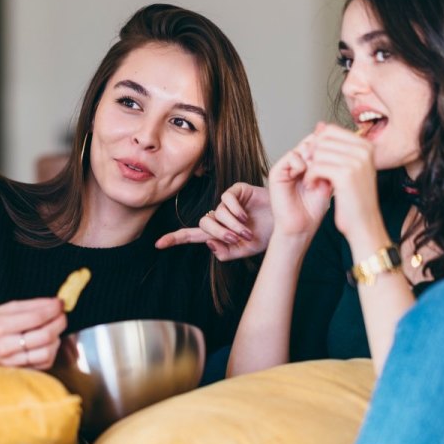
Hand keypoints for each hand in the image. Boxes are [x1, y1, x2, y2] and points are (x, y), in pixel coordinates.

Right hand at [0, 298, 66, 368]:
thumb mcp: (0, 310)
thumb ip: (28, 306)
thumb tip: (54, 303)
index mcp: (0, 326)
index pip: (36, 317)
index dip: (54, 309)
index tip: (60, 303)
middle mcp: (6, 346)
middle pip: (45, 335)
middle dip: (60, 322)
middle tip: (61, 315)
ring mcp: (11, 363)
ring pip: (47, 352)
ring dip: (56, 338)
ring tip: (53, 329)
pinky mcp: (17, 373)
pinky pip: (43, 364)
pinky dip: (50, 352)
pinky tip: (46, 343)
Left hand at [154, 182, 271, 260]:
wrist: (284, 223)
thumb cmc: (266, 236)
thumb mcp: (244, 251)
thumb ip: (226, 253)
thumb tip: (209, 244)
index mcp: (219, 232)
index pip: (193, 235)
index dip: (176, 238)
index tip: (158, 244)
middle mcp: (220, 217)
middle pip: (204, 224)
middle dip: (218, 233)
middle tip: (236, 238)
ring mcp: (228, 203)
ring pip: (216, 213)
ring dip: (231, 225)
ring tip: (246, 230)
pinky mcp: (236, 191)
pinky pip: (225, 200)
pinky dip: (234, 210)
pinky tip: (245, 215)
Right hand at [266, 132, 331, 238]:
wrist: (301, 227)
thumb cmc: (314, 210)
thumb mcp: (329, 183)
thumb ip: (331, 164)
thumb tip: (341, 145)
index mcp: (309, 164)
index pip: (320, 144)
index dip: (330, 147)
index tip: (339, 156)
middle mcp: (297, 163)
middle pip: (312, 142)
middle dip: (323, 150)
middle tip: (329, 163)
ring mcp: (286, 167)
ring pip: (303, 148)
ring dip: (314, 158)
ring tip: (318, 173)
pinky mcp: (277, 172)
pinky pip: (291, 157)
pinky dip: (301, 164)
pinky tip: (307, 178)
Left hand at [303, 123, 382, 244]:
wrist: (364, 224)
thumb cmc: (355, 199)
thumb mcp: (350, 168)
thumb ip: (336, 146)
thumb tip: (319, 125)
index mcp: (366, 146)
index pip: (331, 130)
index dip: (317, 145)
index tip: (317, 161)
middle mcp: (364, 150)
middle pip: (322, 140)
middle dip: (313, 155)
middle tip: (313, 172)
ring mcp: (356, 161)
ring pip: (318, 153)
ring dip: (310, 168)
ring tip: (313, 180)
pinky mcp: (345, 175)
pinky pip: (316, 166)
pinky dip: (310, 177)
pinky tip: (313, 186)